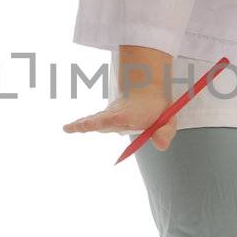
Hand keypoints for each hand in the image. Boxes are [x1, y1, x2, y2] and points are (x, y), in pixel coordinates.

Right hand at [62, 89, 177, 150]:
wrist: (145, 90)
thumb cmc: (157, 108)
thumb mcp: (168, 119)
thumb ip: (165, 132)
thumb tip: (161, 146)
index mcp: (131, 115)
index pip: (119, 118)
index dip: (114, 121)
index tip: (109, 121)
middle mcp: (117, 115)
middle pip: (103, 120)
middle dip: (93, 123)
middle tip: (83, 125)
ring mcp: (108, 116)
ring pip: (95, 120)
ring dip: (83, 124)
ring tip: (68, 128)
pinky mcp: (103, 119)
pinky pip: (91, 122)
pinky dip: (81, 125)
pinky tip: (68, 128)